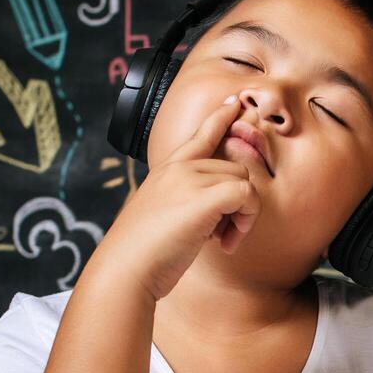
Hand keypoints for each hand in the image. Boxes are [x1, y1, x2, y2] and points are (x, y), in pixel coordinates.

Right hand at [93, 95, 262, 301]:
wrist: (125, 270)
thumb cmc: (141, 253)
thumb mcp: (160, 216)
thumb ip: (182, 204)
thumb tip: (212, 214)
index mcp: (167, 170)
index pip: (200, 136)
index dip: (220, 118)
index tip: (233, 102)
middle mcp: (179, 168)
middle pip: (234, 168)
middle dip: (237, 203)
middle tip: (222, 236)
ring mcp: (190, 179)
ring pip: (243, 181)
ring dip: (243, 215)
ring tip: (222, 241)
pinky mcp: (204, 198)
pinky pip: (247, 195)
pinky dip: (247, 220)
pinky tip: (227, 242)